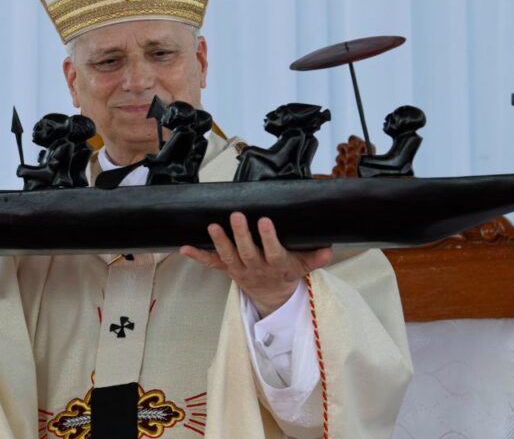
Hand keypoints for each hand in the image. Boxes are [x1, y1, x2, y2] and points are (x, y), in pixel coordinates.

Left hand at [180, 212, 331, 317]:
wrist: (273, 297)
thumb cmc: (288, 274)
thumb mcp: (304, 268)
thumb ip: (315, 258)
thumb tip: (330, 250)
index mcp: (276, 266)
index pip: (273, 252)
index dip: (268, 238)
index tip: (265, 221)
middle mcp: (256, 268)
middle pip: (247, 252)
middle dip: (241, 235)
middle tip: (237, 215)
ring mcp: (239, 270)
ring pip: (228, 256)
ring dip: (219, 242)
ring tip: (213, 226)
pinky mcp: (227, 270)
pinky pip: (211, 264)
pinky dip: (198, 256)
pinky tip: (184, 248)